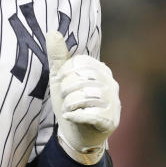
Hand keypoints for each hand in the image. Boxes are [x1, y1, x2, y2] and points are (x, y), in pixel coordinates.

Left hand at [46, 31, 120, 164]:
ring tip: (68, 108)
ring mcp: (113, 102)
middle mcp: (111, 83)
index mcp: (100, 69)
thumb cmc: (70, 102)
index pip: (79, 63)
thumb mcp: (60, 79)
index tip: (62, 84)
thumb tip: (52, 32)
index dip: (65, 74)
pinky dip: (75, 116)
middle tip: (65, 99)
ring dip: (70, 104)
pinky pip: (91, 114)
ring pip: (86, 97)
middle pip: (83, 79)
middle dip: (67, 91)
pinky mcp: (111, 120)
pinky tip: (70, 117)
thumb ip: (58, 56)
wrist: (77, 134)